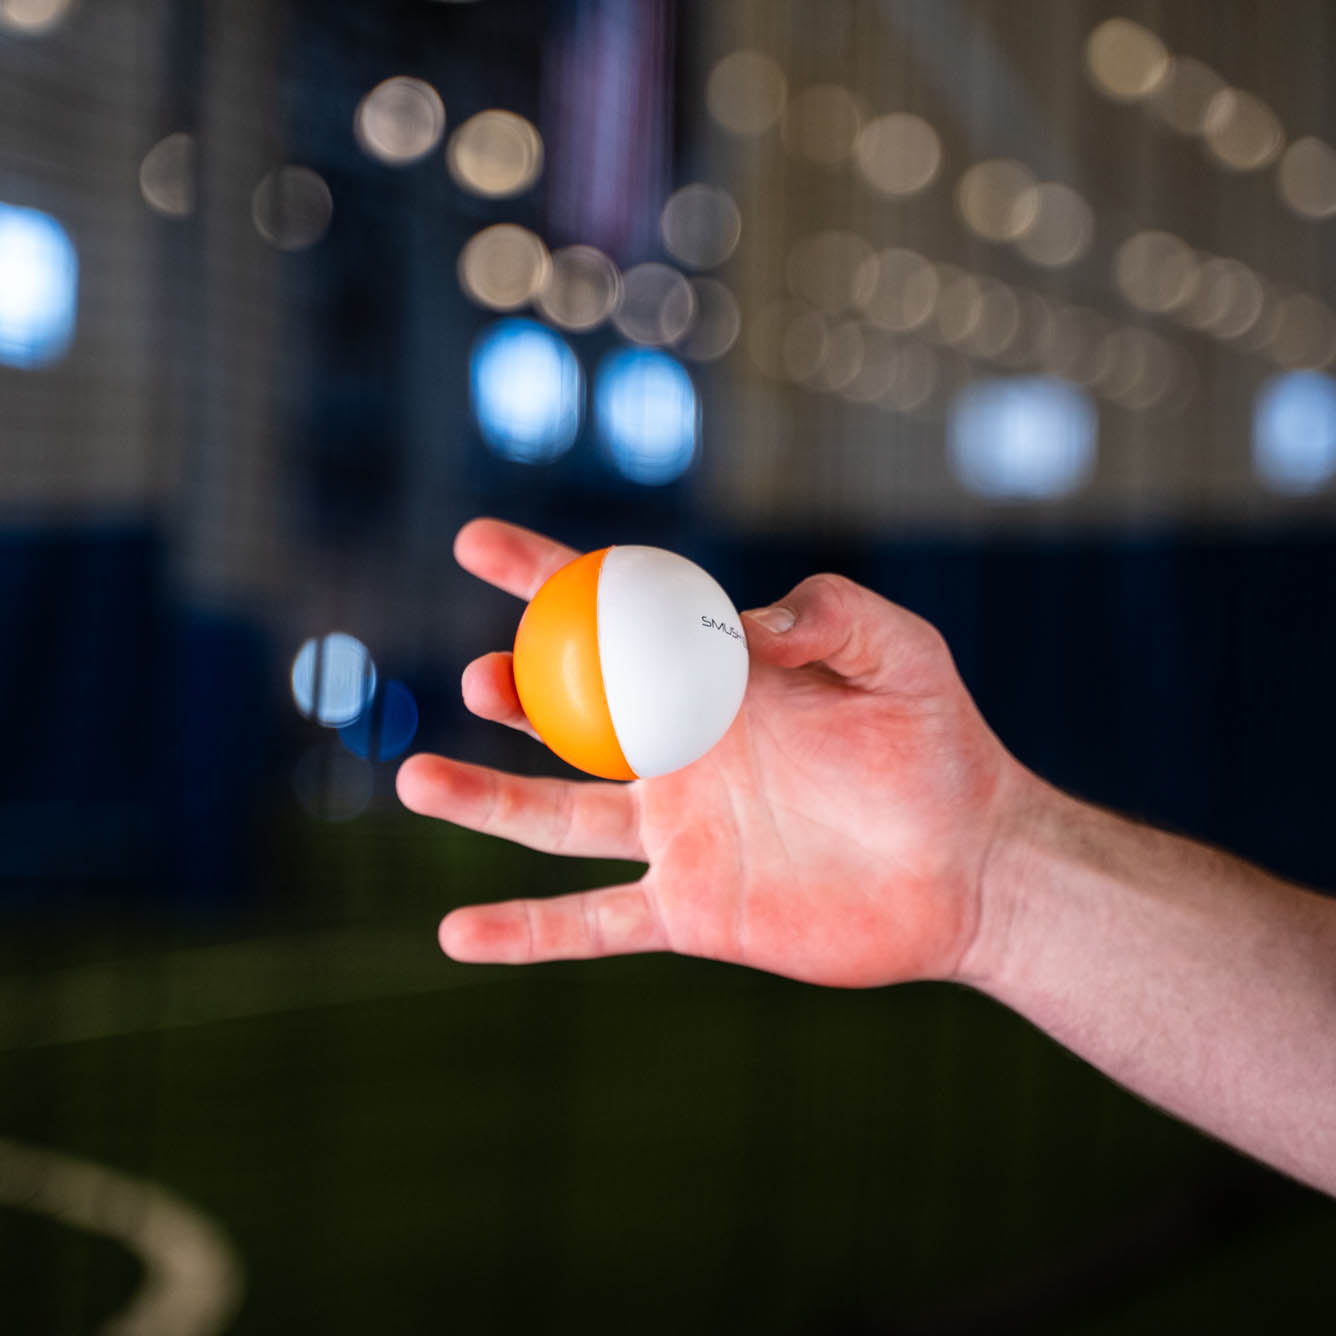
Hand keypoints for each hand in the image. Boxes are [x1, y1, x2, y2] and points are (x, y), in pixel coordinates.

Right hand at [397, 519, 1024, 987]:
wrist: (972, 863)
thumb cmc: (940, 745)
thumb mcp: (901, 652)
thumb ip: (828, 613)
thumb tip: (738, 624)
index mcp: (716, 684)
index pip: (618, 618)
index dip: (548, 576)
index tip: (477, 543)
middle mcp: (683, 755)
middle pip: (570, 718)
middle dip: (518, 692)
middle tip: (482, 680)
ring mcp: (681, 836)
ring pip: (558, 819)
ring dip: (485, 803)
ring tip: (415, 781)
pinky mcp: (693, 912)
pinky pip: (594, 923)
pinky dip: (527, 933)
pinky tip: (456, 936)